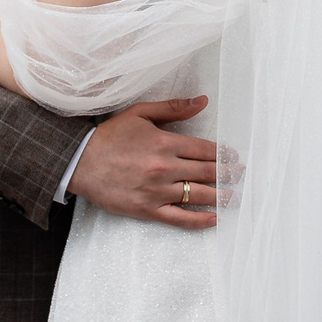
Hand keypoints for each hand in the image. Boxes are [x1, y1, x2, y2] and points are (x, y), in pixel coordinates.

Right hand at [70, 98, 226, 228]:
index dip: (224, 154)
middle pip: (207, 172)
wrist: (80, 162)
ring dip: (222, 196)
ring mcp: (157, 191)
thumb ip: (174, 108)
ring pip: (198, 195)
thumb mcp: (140, 113)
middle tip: (241, 176)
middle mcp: (165, 167)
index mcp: (165, 142)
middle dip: (228, 174)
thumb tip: (203, 101)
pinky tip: (215, 219)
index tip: (235, 157)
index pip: (205, 149)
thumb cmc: (110, 136)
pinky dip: (200, 220)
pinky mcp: (147, 209)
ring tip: (235, 197)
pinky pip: (179, 218)